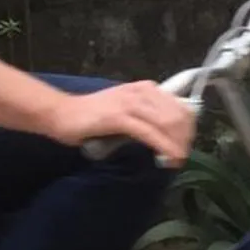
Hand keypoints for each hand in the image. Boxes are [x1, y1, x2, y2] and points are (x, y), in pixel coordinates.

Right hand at [44, 81, 196, 165]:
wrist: (61, 113)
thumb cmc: (91, 116)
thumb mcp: (124, 111)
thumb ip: (144, 118)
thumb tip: (166, 134)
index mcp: (145, 89)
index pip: (180, 105)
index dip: (189, 128)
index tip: (186, 144)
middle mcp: (141, 92)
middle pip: (178, 114)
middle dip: (185, 138)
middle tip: (182, 156)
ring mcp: (130, 103)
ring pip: (167, 122)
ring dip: (177, 144)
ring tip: (178, 160)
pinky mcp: (119, 118)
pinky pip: (149, 133)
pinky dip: (163, 147)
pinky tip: (169, 158)